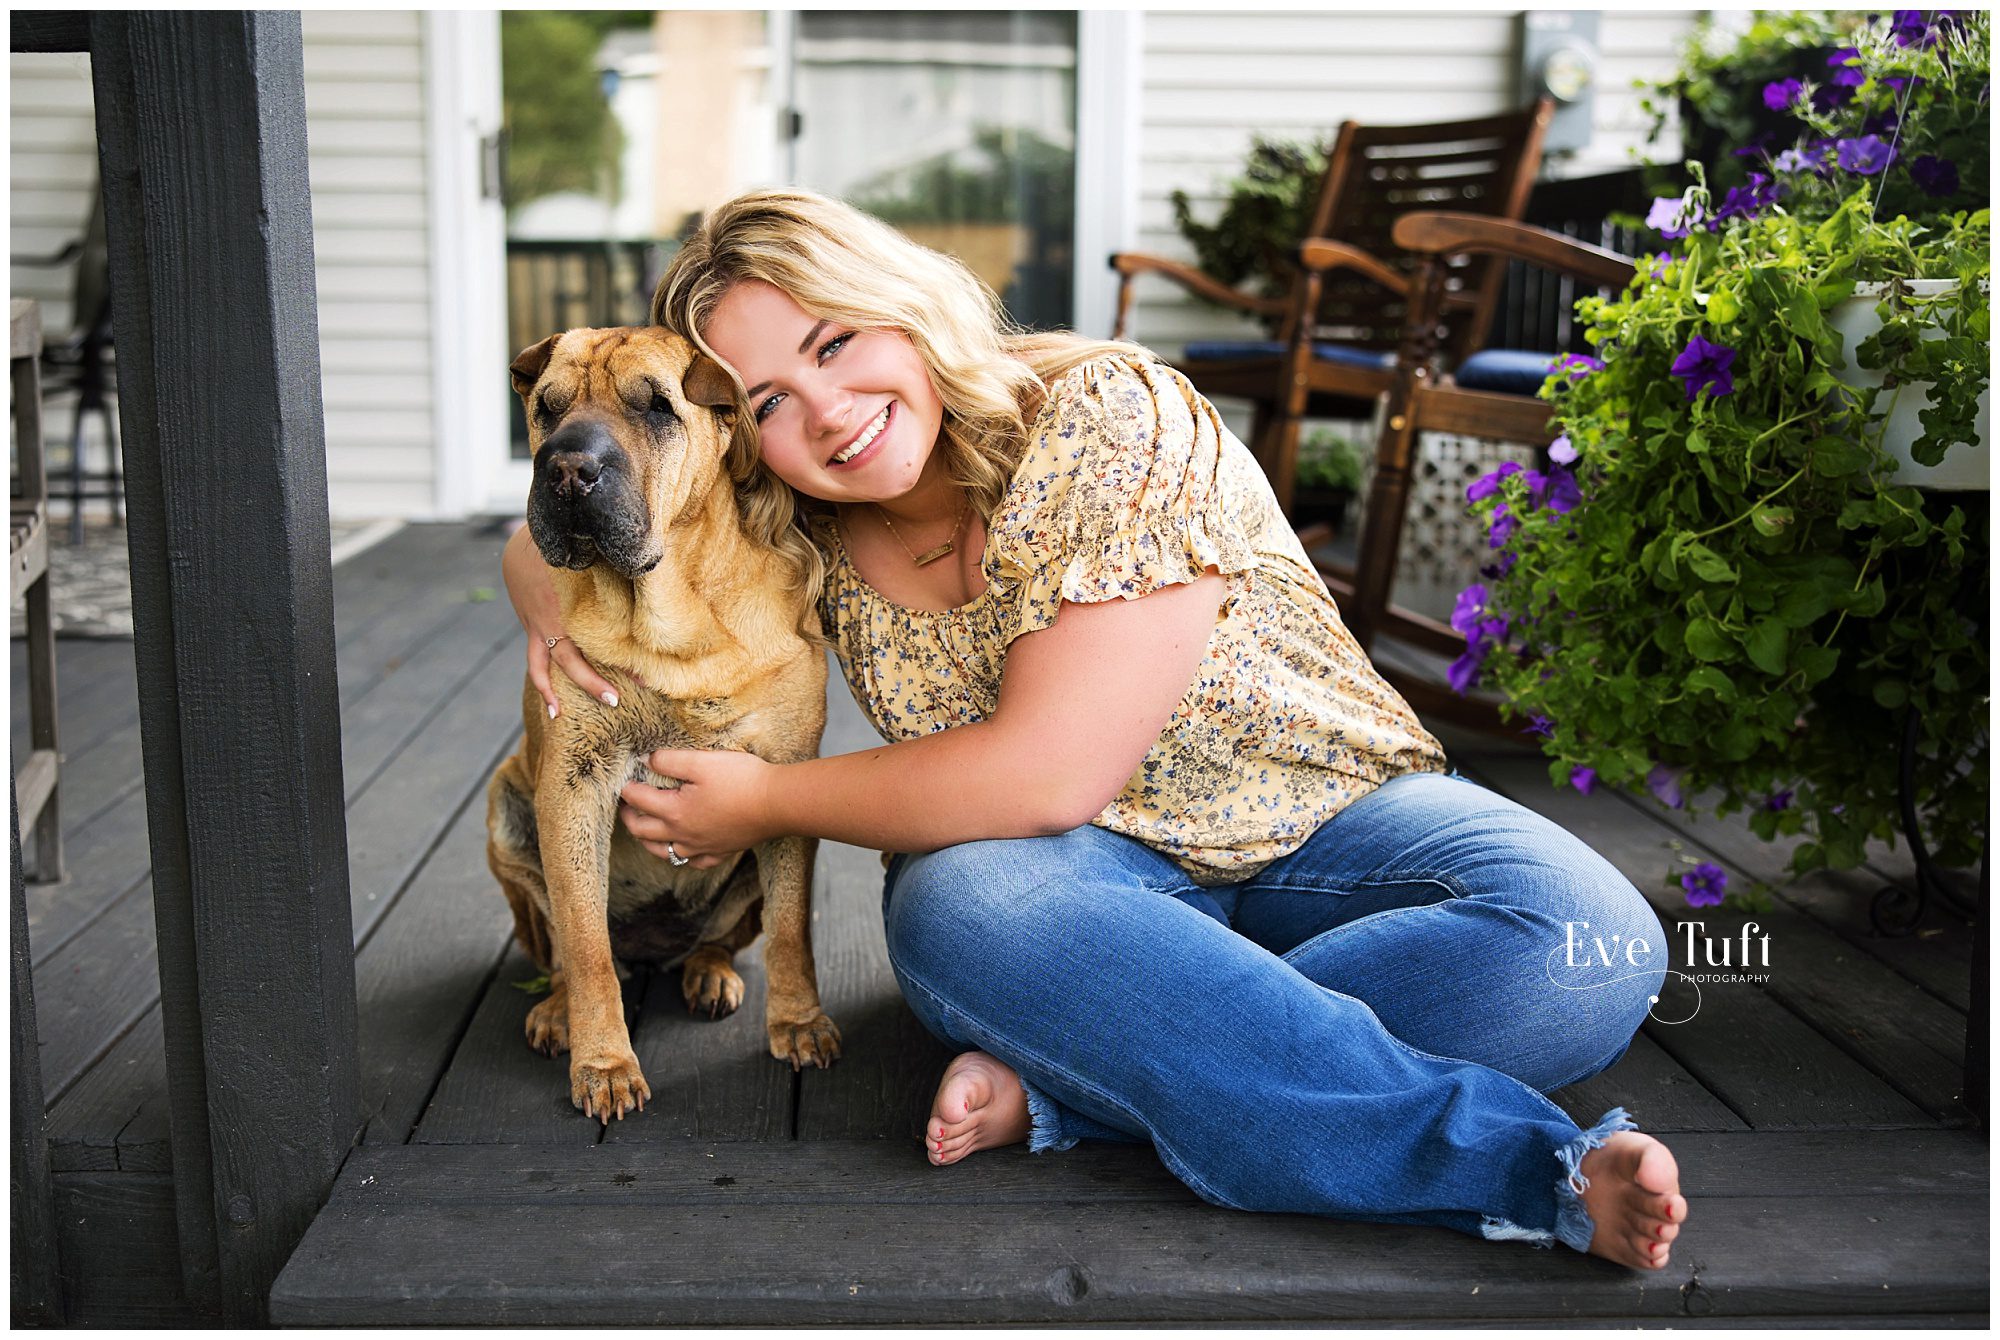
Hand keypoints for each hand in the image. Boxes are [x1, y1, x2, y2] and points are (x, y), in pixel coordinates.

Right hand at [501, 522, 630, 716]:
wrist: (523, 545)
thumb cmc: (566, 550)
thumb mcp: (591, 560)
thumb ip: (614, 575)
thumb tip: (645, 580)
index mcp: (573, 604)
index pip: (601, 638)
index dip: (624, 658)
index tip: (645, 676)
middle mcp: (555, 619)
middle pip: (571, 659)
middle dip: (592, 682)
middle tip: (615, 700)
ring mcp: (539, 625)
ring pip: (547, 664)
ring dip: (552, 689)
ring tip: (559, 713)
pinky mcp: (531, 627)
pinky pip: (534, 658)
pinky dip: (542, 678)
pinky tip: (551, 702)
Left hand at [618, 748, 774, 867]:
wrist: (777, 803)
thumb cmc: (741, 780)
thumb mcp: (702, 761)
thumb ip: (669, 760)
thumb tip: (647, 760)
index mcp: (674, 811)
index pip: (638, 800)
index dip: (627, 788)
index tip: (624, 780)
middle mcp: (682, 834)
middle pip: (643, 831)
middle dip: (629, 818)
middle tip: (626, 806)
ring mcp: (701, 847)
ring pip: (664, 852)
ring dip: (648, 842)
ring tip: (645, 830)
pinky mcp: (720, 852)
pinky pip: (693, 862)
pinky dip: (682, 856)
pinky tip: (683, 849)